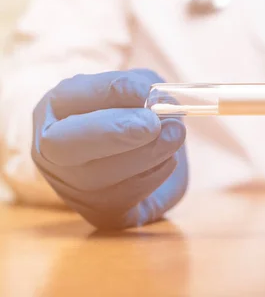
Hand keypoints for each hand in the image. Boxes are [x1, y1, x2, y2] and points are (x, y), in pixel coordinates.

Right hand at [32, 69, 187, 229]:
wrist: (144, 161)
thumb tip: (157, 102)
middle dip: (113, 132)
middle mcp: (52, 152)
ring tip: (175, 134)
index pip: (66, 99)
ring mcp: (72, 188)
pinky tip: (167, 158)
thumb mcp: (136, 90)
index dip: (106, 94)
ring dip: (150, 152)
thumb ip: (142, 88)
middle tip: (153, 125)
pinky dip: (157, 173)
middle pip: (65, 146)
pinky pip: (128, 196)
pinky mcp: (102, 213)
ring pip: (103, 175)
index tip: (144, 93)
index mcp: (53, 110)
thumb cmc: (134, 114)